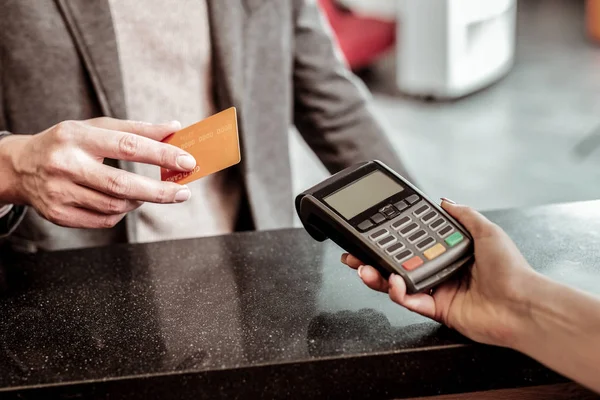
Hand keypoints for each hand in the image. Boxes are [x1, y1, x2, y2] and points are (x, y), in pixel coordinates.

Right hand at [0, 118, 195, 228]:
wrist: (20, 167)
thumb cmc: (67, 144)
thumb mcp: (95, 128)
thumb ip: (136, 129)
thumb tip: (174, 129)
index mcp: (77, 137)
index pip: (128, 145)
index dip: (161, 155)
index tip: (187, 161)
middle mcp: (66, 165)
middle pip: (122, 184)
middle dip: (159, 191)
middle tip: (183, 192)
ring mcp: (60, 192)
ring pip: (115, 206)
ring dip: (141, 201)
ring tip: (149, 193)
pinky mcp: (59, 214)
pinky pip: (103, 220)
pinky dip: (122, 213)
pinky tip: (125, 202)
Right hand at [342, 200, 536, 347]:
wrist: (522, 304)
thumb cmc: (510, 269)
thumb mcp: (487, 231)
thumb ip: (463, 215)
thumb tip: (444, 200)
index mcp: (448, 252)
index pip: (412, 244)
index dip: (391, 239)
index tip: (372, 232)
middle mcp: (439, 271)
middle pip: (397, 264)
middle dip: (372, 260)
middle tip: (353, 255)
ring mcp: (436, 292)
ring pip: (397, 284)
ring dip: (377, 277)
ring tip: (364, 269)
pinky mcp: (436, 311)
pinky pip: (410, 302)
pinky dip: (399, 293)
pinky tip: (394, 283)